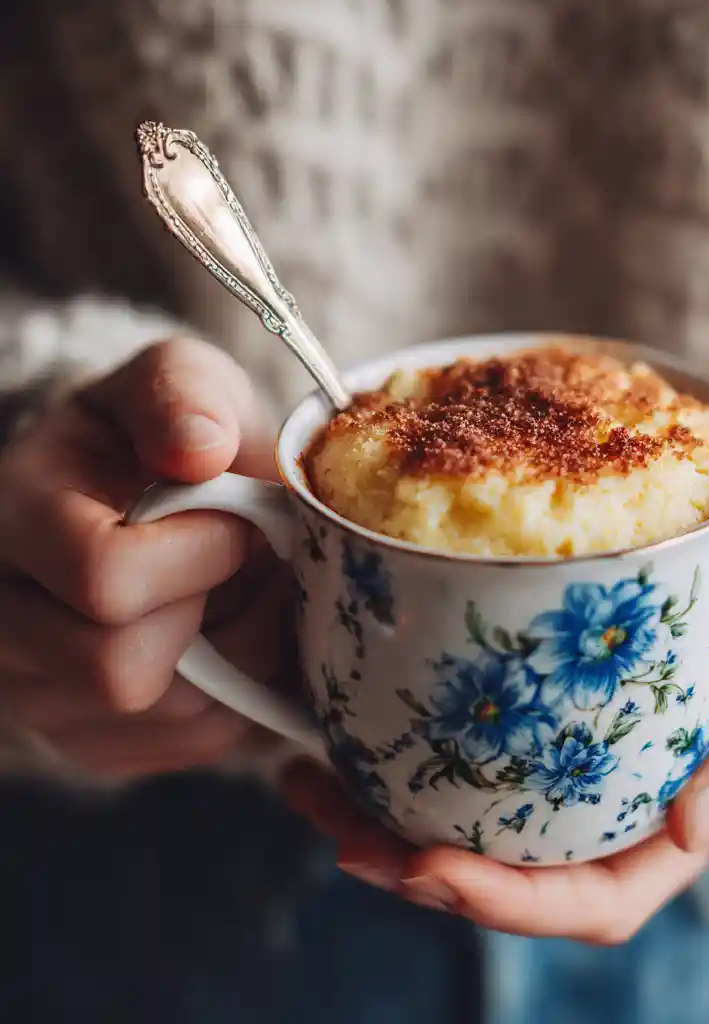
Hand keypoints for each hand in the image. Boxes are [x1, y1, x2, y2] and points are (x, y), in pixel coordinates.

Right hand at [0, 338, 289, 777]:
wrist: (144, 496)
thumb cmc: (163, 436)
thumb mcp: (174, 380)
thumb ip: (180, 394)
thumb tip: (197, 450)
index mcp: (12, 521)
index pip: (104, 577)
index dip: (205, 552)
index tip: (243, 520)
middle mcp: (3, 624)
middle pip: (119, 671)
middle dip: (220, 613)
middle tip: (250, 563)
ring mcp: (40, 696)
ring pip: (168, 720)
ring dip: (241, 653)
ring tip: (244, 591)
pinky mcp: (93, 741)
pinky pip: (193, 745)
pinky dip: (242, 693)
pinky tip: (236, 632)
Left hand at [281, 505, 708, 942]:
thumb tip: (694, 830)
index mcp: (673, 821)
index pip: (591, 900)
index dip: (508, 903)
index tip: (429, 867)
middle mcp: (611, 803)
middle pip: (506, 869)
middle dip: (413, 866)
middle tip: (333, 821)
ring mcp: (570, 755)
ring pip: (469, 811)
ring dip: (382, 811)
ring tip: (303, 776)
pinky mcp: (539, 700)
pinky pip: (464, 738)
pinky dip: (399, 739)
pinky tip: (340, 714)